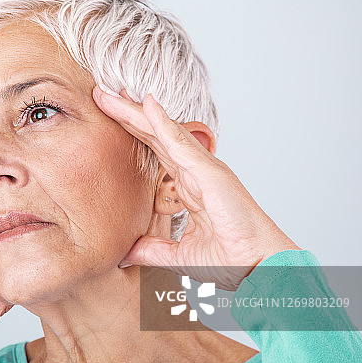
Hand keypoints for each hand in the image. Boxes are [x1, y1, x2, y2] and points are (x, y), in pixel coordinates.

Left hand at [93, 87, 300, 290]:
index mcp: (188, 187)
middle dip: (126, 114)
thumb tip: (124, 253)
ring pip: (162, 131)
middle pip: (153, 135)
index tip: (108, 114)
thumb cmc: (232, 261)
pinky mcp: (209, 172)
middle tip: (101, 94)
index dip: (131, 132)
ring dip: (135, 111)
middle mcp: (194, 172)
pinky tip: (145, 103)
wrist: (261, 269)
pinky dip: (162, 121)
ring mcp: (203, 169)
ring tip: (110, 93)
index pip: (153, 152)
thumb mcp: (179, 256)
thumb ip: (151, 251)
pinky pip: (180, 142)